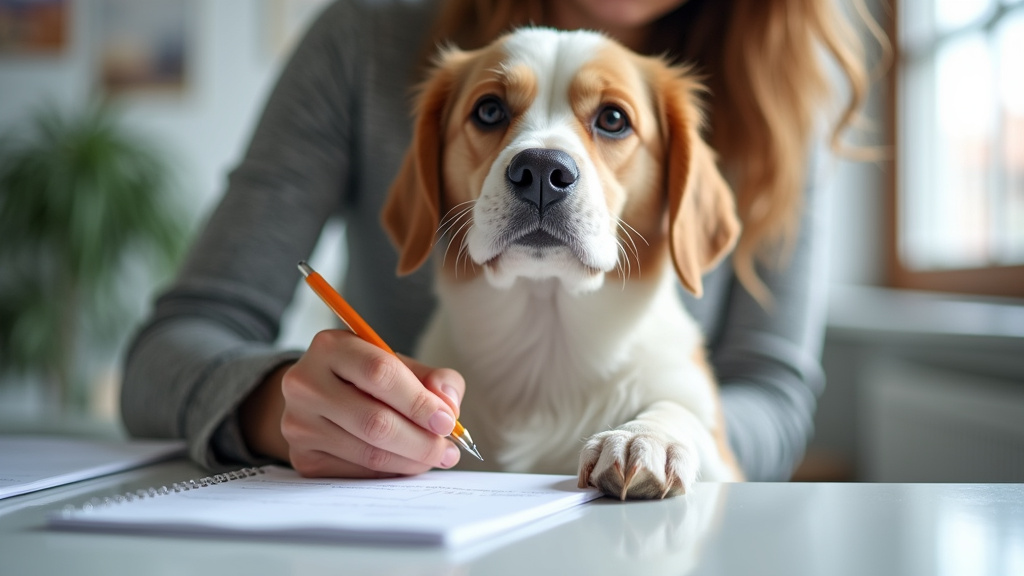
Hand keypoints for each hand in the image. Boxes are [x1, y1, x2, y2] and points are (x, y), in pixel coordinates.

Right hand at [240, 329, 464, 476]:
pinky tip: (405, 462)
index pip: (380, 373)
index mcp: (331, 347)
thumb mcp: (400, 365)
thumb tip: (448, 407)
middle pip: (374, 421)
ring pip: (368, 452)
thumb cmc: (367, 379)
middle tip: (448, 450)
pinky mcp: (302, 457)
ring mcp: (299, 423)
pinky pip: (358, 473)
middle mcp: (306, 383)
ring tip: (434, 457)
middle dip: (421, 440)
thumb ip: (434, 379)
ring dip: (411, 460)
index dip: (419, 401)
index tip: (447, 421)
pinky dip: (390, 472)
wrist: (317, 397)